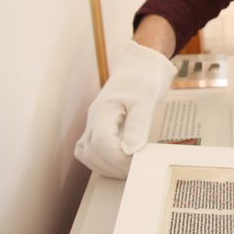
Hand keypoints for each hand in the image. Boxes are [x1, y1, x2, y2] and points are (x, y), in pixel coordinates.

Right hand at [74, 39, 175, 177]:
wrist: (140, 66)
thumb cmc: (144, 79)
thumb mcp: (146, 99)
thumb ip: (138, 125)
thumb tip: (130, 151)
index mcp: (104, 110)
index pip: (101, 143)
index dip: (118, 159)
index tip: (137, 161)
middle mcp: (93, 119)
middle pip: (90, 153)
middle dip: (113, 166)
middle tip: (136, 168)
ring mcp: (93, 124)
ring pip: (87, 154)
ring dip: (105, 167)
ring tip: (128, 167)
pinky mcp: (98, 128)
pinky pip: (91, 150)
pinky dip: (103, 162)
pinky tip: (120, 162)